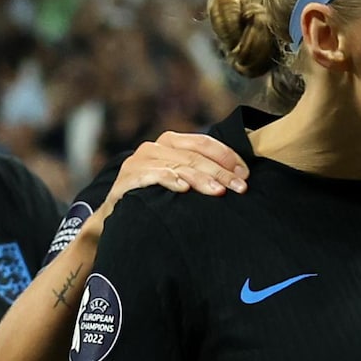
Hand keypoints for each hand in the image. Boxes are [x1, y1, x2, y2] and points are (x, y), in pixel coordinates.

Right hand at [91, 132, 248, 232]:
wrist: (115, 217)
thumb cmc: (152, 199)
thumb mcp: (177, 181)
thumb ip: (198, 173)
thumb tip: (237, 178)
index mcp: (169, 143)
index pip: (203, 143)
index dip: (226, 156)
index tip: (245, 174)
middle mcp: (154, 147)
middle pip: (194, 156)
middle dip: (221, 172)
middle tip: (240, 187)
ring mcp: (139, 161)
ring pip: (178, 165)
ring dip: (201, 178)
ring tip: (219, 192)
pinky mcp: (128, 178)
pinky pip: (152, 176)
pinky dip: (169, 180)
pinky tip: (184, 188)